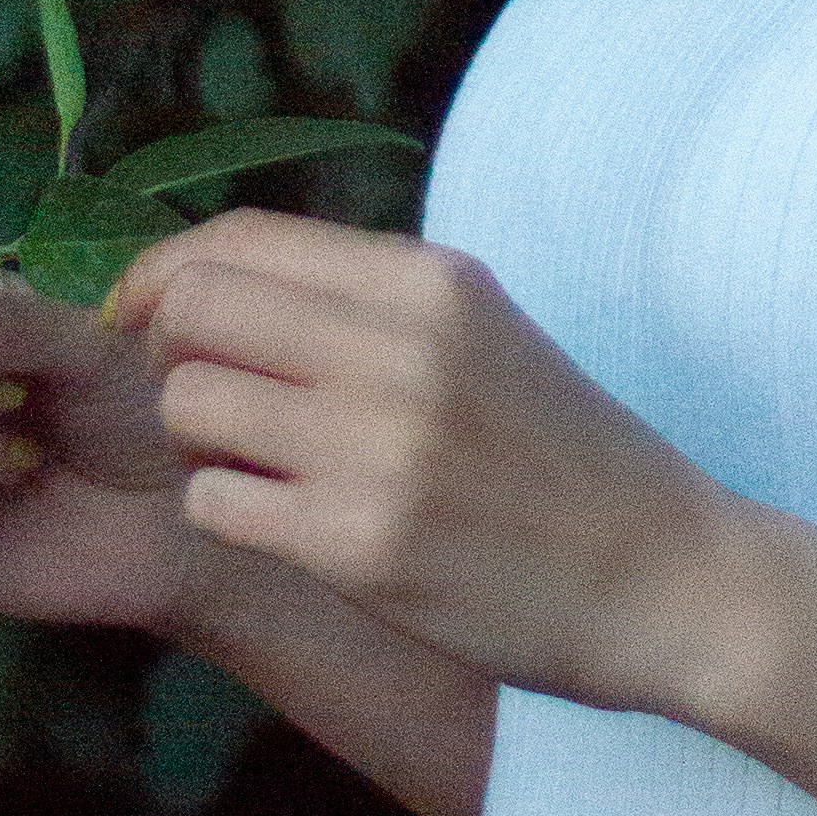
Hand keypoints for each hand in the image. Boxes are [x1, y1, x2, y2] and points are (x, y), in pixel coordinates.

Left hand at [106, 209, 749, 714]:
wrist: (666, 578)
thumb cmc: (562, 456)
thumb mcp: (482, 332)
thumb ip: (363, 299)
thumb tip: (209, 278)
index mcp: (432, 281)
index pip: (238, 237)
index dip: (164, 272)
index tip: (150, 317)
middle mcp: (401, 348)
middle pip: (193, 307)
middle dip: (168, 351)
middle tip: (207, 398)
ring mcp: (377, 448)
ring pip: (189, 405)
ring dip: (198, 440)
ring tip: (258, 465)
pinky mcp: (359, 547)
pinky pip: (215, 503)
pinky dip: (229, 512)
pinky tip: (285, 525)